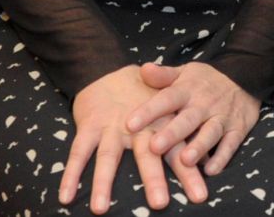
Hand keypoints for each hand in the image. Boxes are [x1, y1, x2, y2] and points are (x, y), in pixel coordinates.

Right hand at [58, 65, 209, 213]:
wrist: (107, 70)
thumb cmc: (142, 99)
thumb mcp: (166, 110)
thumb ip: (182, 135)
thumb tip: (207, 159)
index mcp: (160, 125)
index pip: (178, 151)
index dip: (189, 173)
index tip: (200, 196)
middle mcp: (137, 128)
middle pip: (147, 155)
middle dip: (154, 179)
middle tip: (161, 204)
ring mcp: (111, 127)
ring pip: (107, 157)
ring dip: (103, 183)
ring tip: (100, 210)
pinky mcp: (89, 126)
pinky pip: (78, 152)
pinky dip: (70, 174)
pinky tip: (65, 197)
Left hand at [127, 61, 261, 176]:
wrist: (244, 76)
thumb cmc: (204, 81)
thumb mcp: (184, 72)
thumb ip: (163, 76)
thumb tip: (143, 69)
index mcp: (187, 90)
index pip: (166, 99)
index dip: (149, 111)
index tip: (129, 124)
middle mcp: (204, 104)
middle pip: (187, 120)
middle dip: (172, 134)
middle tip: (154, 147)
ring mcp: (222, 116)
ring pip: (210, 133)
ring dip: (198, 147)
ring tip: (185, 161)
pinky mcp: (237, 129)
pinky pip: (231, 144)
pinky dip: (222, 157)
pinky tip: (210, 170)